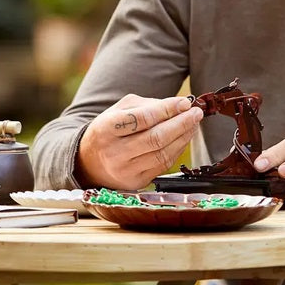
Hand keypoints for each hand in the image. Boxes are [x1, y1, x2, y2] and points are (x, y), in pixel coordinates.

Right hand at [76, 94, 203, 189]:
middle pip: (155, 138)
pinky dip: (178, 149)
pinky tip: (184, 137)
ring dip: (183, 136)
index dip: (167, 109)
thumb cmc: (108, 130)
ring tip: (194, 123)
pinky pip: (163, 164)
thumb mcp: (118, 110)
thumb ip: (146, 105)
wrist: (89, 162)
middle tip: (196, 112)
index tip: (185, 102)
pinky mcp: (136, 182)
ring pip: (163, 153)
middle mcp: (114, 153)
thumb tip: (177, 105)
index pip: (142, 119)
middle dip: (181, 123)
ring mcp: (125, 171)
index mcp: (106, 129)